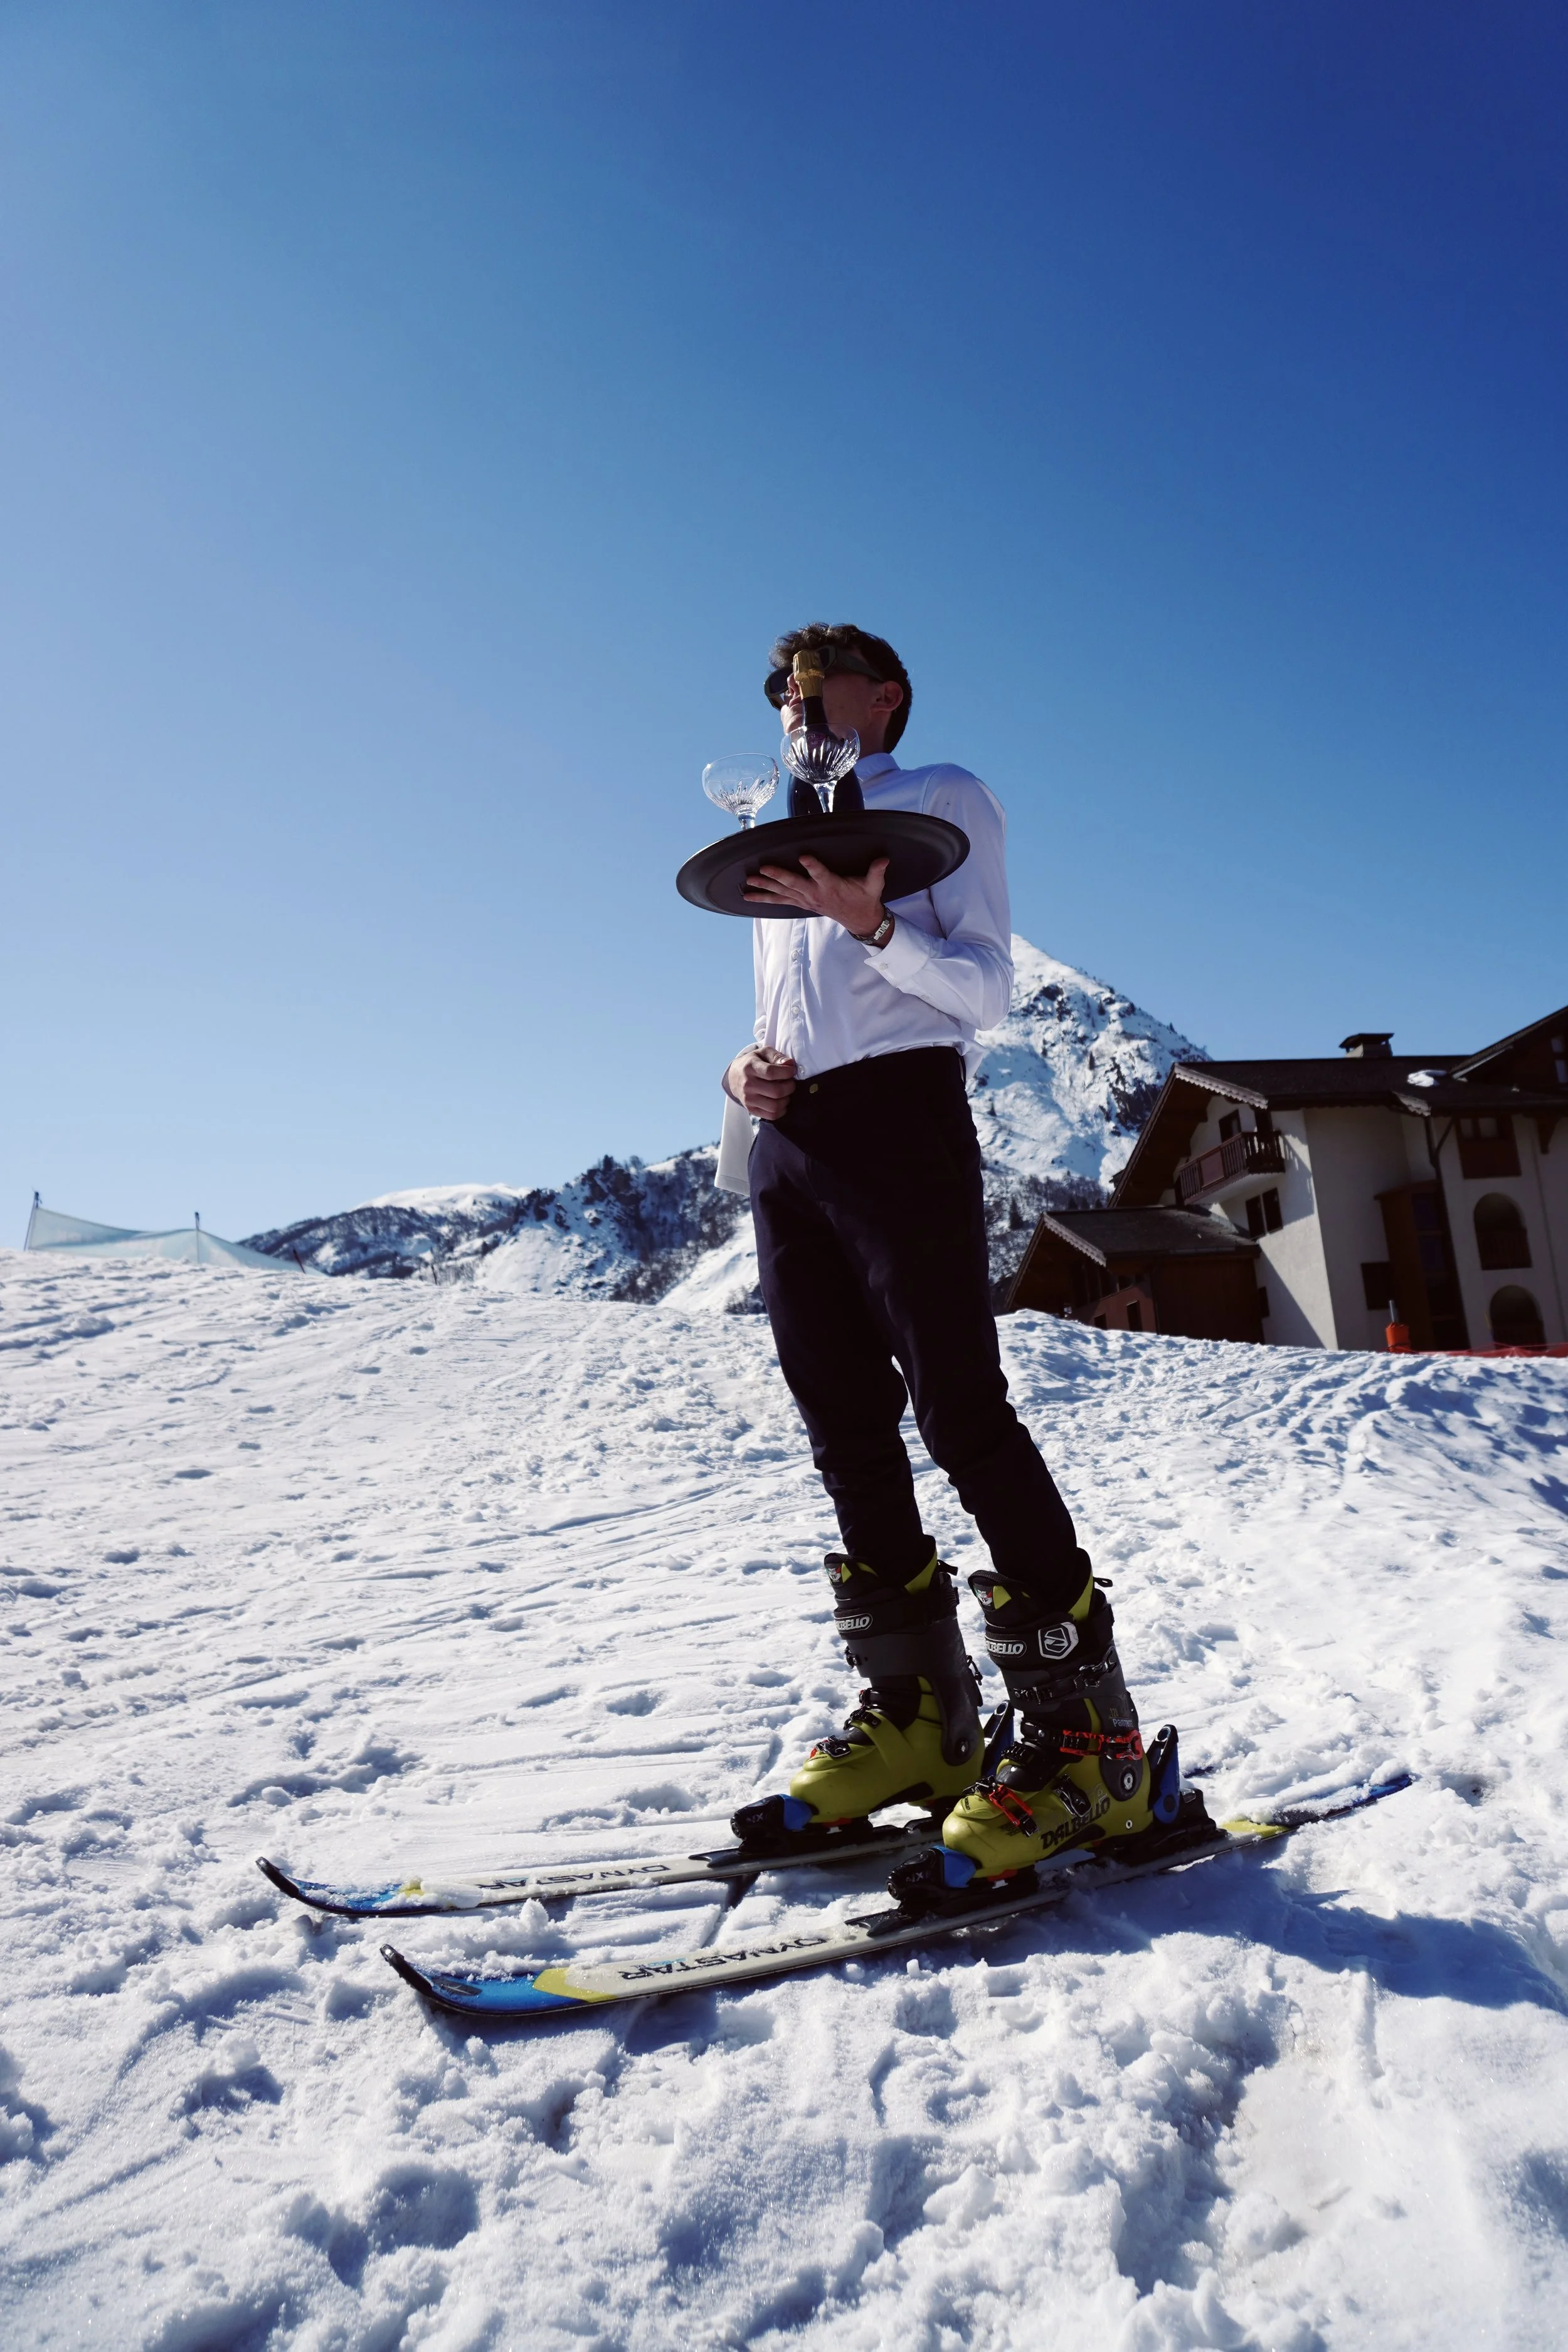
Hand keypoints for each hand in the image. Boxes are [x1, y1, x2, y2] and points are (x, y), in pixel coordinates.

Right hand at [725, 1045, 796, 1119]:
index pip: (771, 1073)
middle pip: (776, 1091)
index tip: (792, 1071)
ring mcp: (748, 1099)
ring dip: (786, 1099)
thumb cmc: (753, 1063)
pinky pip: (772, 1115)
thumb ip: (777, 1056)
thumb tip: (790, 1063)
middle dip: (790, 1087)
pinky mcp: (751, 1109)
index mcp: (750, 1068)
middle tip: (790, 1082)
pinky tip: (781, 1101)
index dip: (787, 1072)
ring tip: (786, 1092)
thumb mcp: (763, 1053)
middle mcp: (748, 1084)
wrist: (734, 1077)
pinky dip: (781, 1110)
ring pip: (775, 1106)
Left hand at [743, 852, 890, 938]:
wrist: (859, 920)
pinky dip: (765, 898)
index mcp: (832, 886)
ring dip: (765, 887)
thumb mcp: (874, 885)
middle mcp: (816, 894)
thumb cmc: (864, 898)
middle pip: (794, 884)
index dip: (813, 866)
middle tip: (762, 868)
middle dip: (777, 875)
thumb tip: (884, 859)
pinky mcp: (802, 903)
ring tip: (748, 881)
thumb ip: (876, 871)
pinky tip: (750, 896)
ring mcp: (806, 900)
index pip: (822, 874)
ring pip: (783, 892)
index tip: (804, 856)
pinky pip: (780, 900)